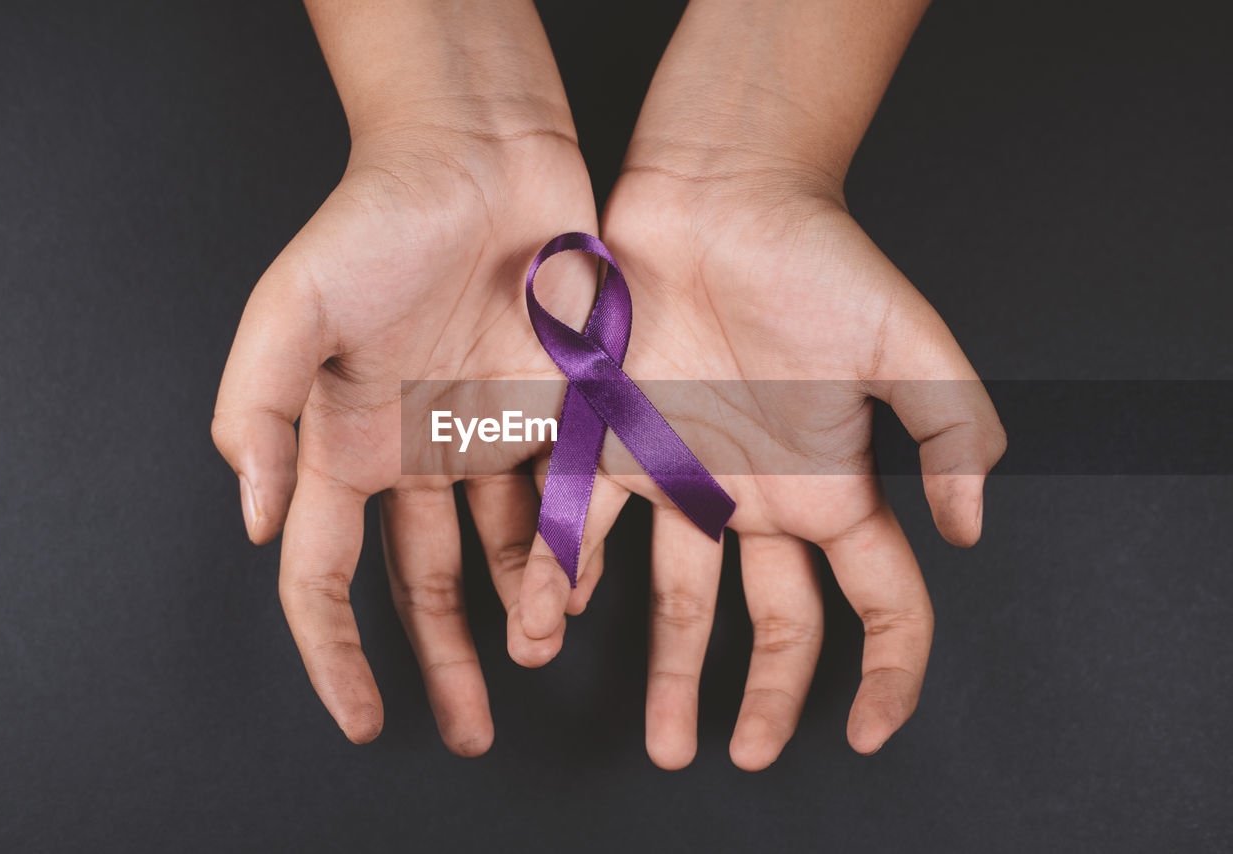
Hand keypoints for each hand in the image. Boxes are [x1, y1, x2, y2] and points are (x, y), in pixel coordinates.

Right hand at [212, 0, 604, 754]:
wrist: (482, 158)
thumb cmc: (378, 220)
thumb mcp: (292, 307)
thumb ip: (260, 412)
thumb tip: (263, 522)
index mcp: (345, 444)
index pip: (326, 576)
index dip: (337, 653)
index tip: (363, 718)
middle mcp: (416, 455)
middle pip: (421, 584)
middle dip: (439, 662)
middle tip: (467, 732)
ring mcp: (488, 439)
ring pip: (501, 556)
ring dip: (514, 615)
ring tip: (531, 657)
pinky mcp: (555, 413)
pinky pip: (564, 504)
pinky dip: (570, 552)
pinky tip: (578, 591)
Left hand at [514, 0, 1003, 768]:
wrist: (716, 198)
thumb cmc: (816, 261)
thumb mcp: (910, 345)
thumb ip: (953, 434)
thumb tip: (968, 529)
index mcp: (833, 485)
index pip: (881, 601)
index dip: (888, 671)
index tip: (870, 732)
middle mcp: (759, 496)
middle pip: (774, 623)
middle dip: (767, 695)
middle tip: (745, 756)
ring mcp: (685, 476)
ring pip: (679, 598)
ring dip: (669, 670)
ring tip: (661, 740)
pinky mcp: (614, 443)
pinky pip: (587, 529)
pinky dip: (567, 578)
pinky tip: (551, 627)